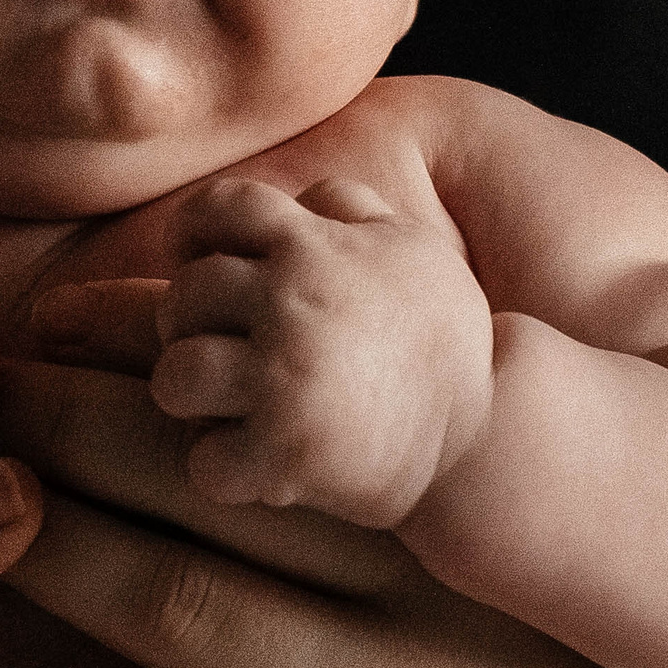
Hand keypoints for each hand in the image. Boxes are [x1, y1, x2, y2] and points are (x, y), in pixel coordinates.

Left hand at [0, 314, 667, 667]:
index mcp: (458, 536)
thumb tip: (301, 419)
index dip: (159, 356)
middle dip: (69, 422)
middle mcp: (422, 613)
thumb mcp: (546, 594)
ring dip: (46, 549)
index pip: (288, 414)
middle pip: (214, 489)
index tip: (55, 309)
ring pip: (188, 616)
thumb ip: (429, 516)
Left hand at [153, 176, 493, 527]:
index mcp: (314, 247)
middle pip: (184, 297)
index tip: (202, 262)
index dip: (194, 233)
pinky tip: (257, 466)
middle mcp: (291, 302)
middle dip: (190, 328)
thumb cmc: (439, 337)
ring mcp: (284, 378)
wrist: (493, 434)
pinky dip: (222, 471)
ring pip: (175, 377)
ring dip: (192, 399)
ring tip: (226, 409)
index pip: (218, 207)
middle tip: (222, 352)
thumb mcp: (413, 250)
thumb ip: (351, 209)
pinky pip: (205, 463)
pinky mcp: (287, 452)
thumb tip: (300, 196)